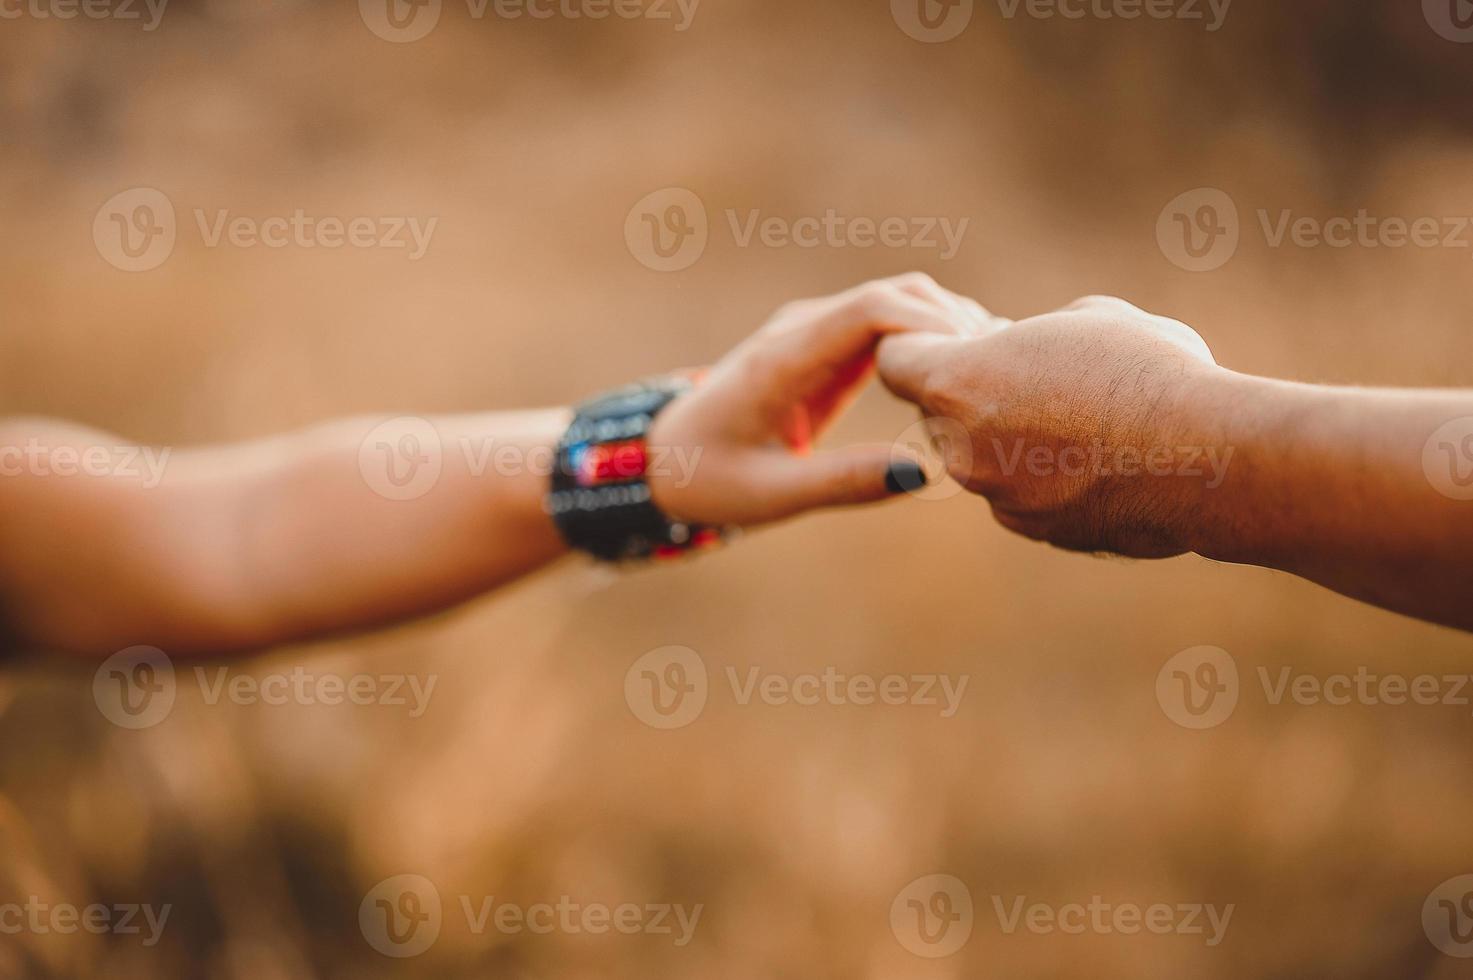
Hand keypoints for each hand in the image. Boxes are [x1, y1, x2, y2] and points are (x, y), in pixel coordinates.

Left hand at [646, 273, 976, 526]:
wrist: (661, 459)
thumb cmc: (708, 479)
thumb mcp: (771, 494)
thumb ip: (843, 483)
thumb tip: (923, 471)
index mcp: (784, 358)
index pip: (871, 309)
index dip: (933, 325)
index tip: (974, 367)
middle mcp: (802, 330)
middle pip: (898, 293)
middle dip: (953, 324)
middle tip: (1000, 377)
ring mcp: (816, 333)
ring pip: (900, 303)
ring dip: (947, 330)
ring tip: (990, 381)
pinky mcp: (828, 348)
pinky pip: (889, 328)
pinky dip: (929, 343)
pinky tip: (961, 383)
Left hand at [877, 294, 1224, 557]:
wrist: (1207, 458)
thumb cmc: (1149, 370)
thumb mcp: (1087, 319)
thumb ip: (1029, 337)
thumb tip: (1022, 352)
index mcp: (959, 382)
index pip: (895, 360)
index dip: (922, 343)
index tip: (962, 334)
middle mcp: (961, 447)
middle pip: (934, 410)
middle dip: (967, 389)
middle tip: (1025, 369)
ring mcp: (996, 496)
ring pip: (978, 455)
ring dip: (1007, 433)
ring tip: (1077, 410)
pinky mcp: (1034, 529)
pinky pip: (1018, 492)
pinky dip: (1042, 474)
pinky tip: (1099, 455)